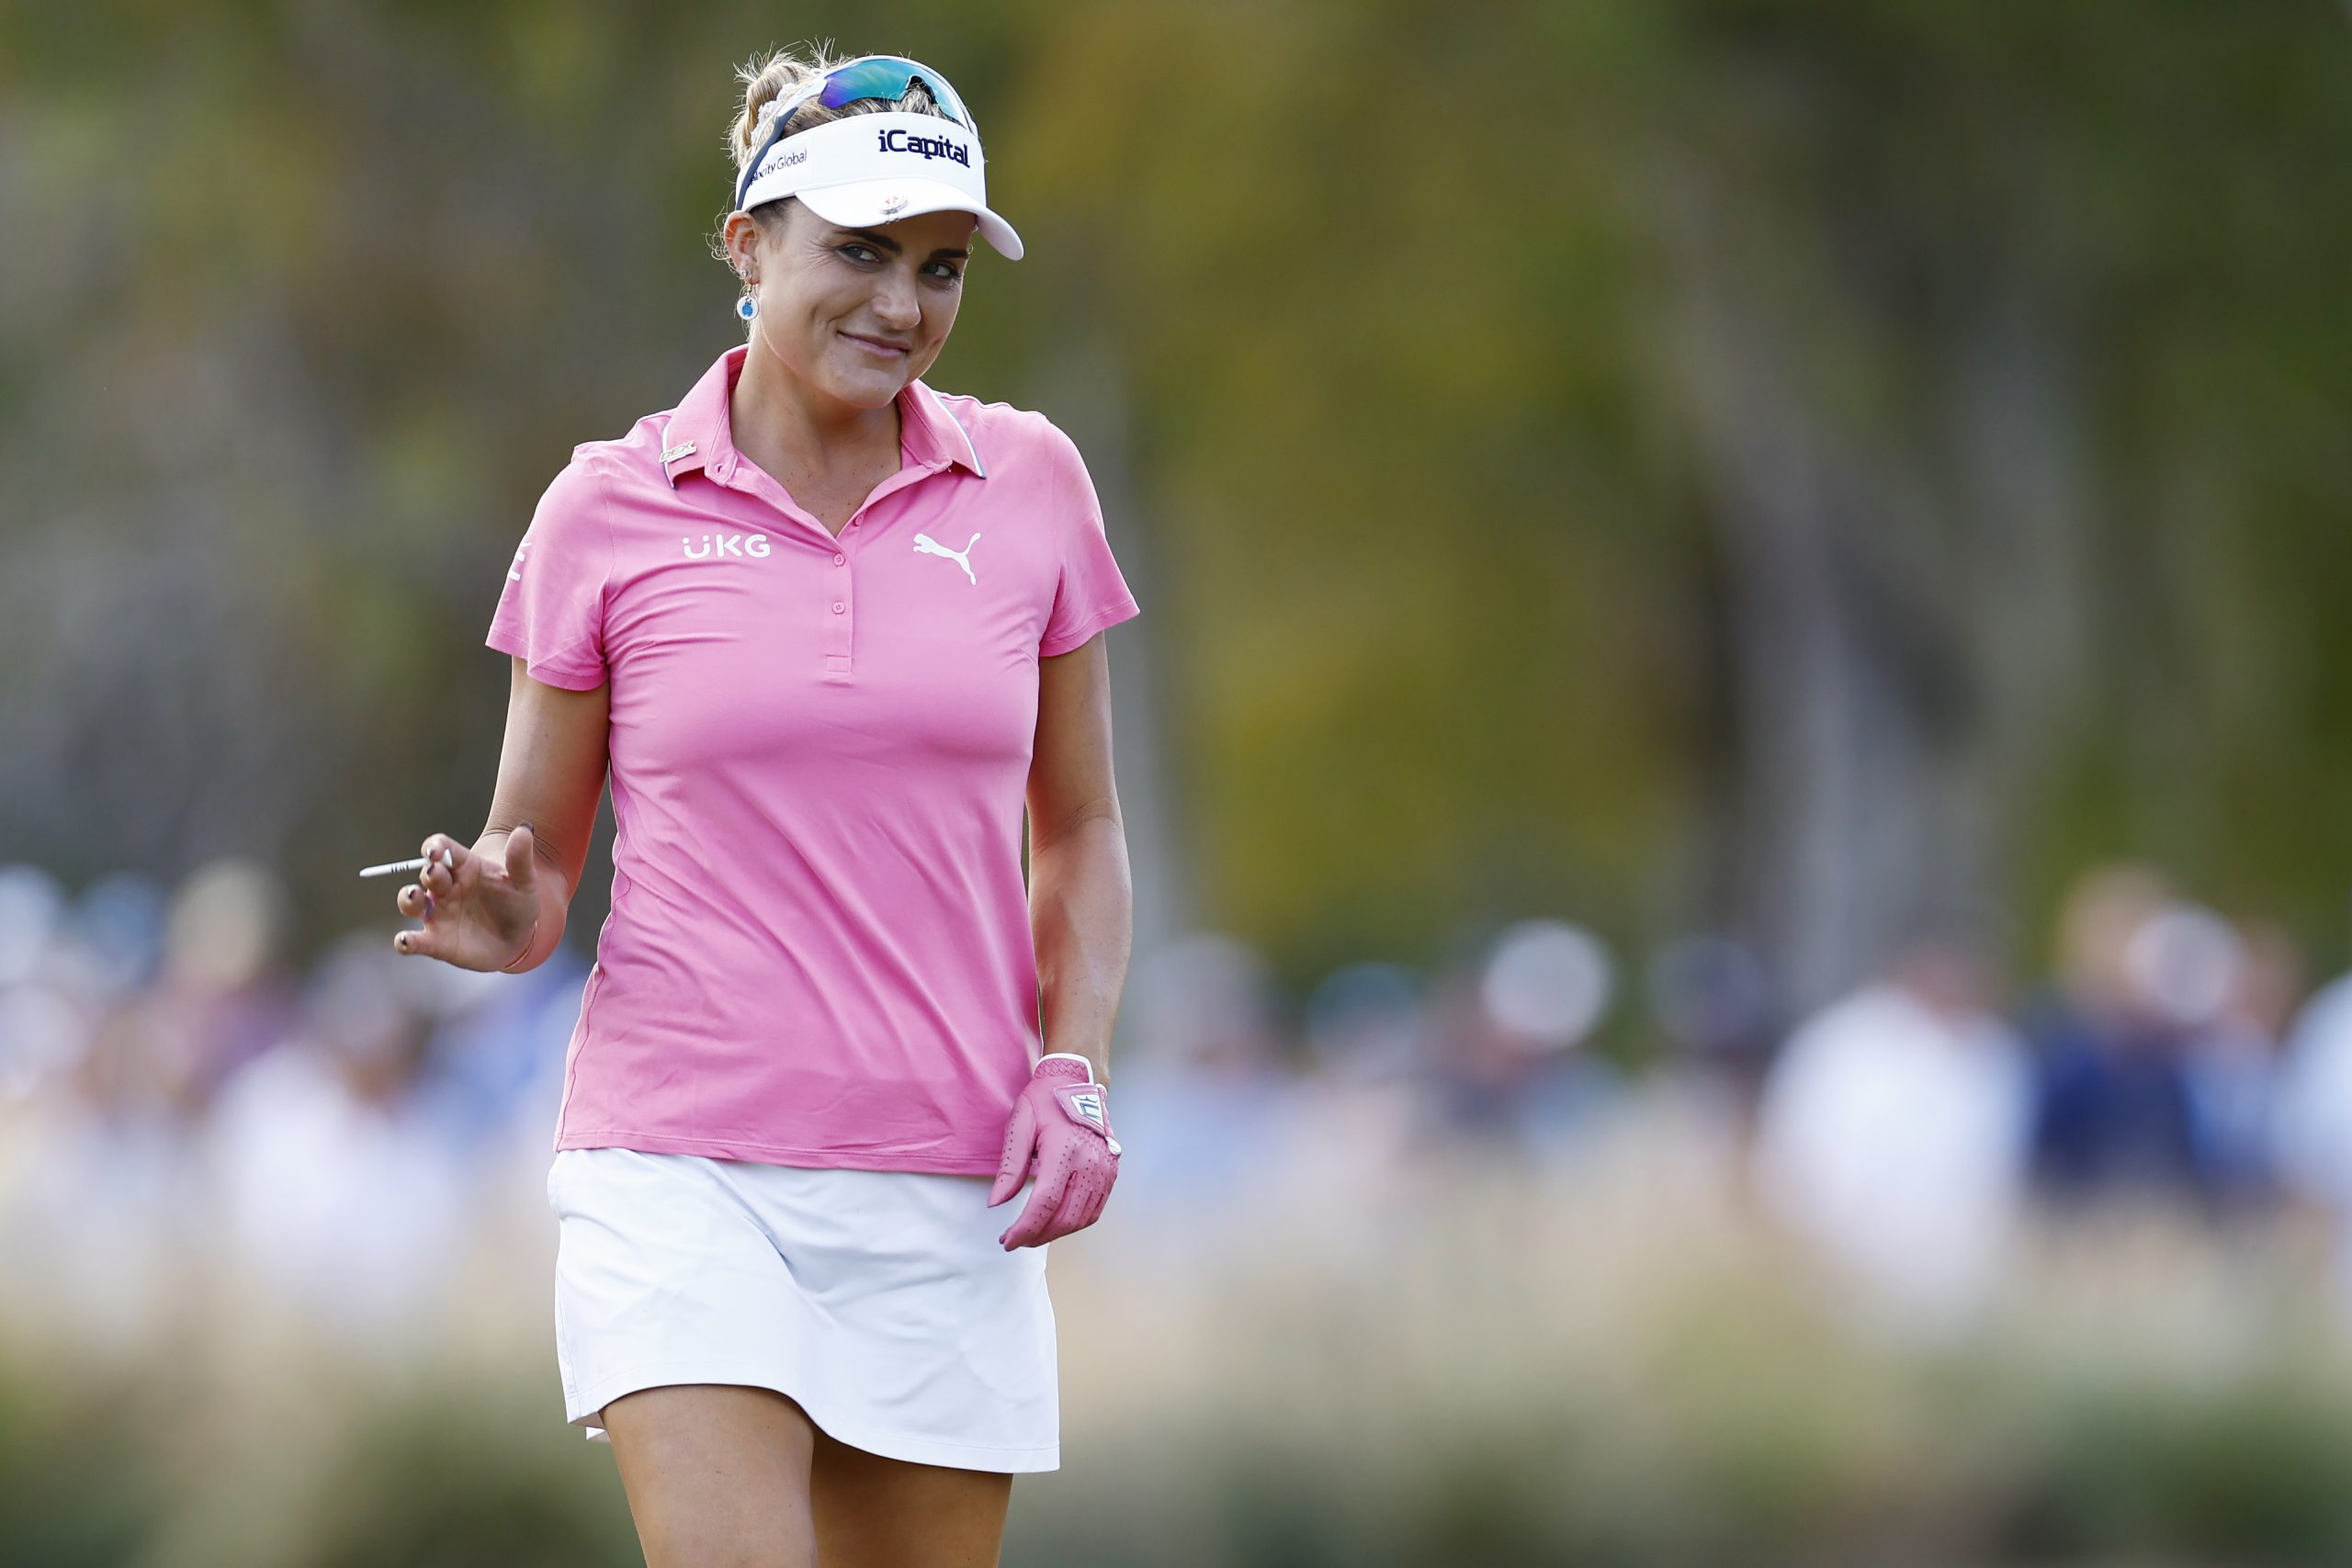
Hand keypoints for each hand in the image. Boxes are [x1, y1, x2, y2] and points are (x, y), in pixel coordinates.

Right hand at [391, 824, 541, 971]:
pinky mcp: (435, 941)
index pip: (442, 849)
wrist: (518, 937)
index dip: (434, 847)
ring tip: (414, 897)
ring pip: (411, 902)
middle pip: (428, 874)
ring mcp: (438, 914)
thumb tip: (524, 830)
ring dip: (407, 899)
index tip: (434, 851)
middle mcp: (446, 888)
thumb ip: (520, 858)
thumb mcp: (524, 881)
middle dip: (428, 872)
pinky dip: (405, 941)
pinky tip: (405, 941)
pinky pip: (414, 941)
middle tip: (434, 873)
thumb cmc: (517, 903)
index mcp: (464, 867)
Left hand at [988, 1053, 1120, 1248]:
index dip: (1025, 1228)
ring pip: (1081, 1219)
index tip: (1008, 1241)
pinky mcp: (1111, 1173)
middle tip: (1015, 1240)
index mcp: (1065, 1150)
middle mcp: (1090, 1162)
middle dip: (1037, 1235)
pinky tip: (1056, 1223)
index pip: (1045, 1203)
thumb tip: (996, 1202)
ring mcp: (1105, 1169)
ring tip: (1033, 1234)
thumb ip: (1010, 1167)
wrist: (1078, 1082)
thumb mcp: (1020, 1126)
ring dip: (1055, 1233)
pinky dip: (1074, 1223)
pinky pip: (1094, 1210)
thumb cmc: (1045, 1101)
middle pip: (1064, 1217)